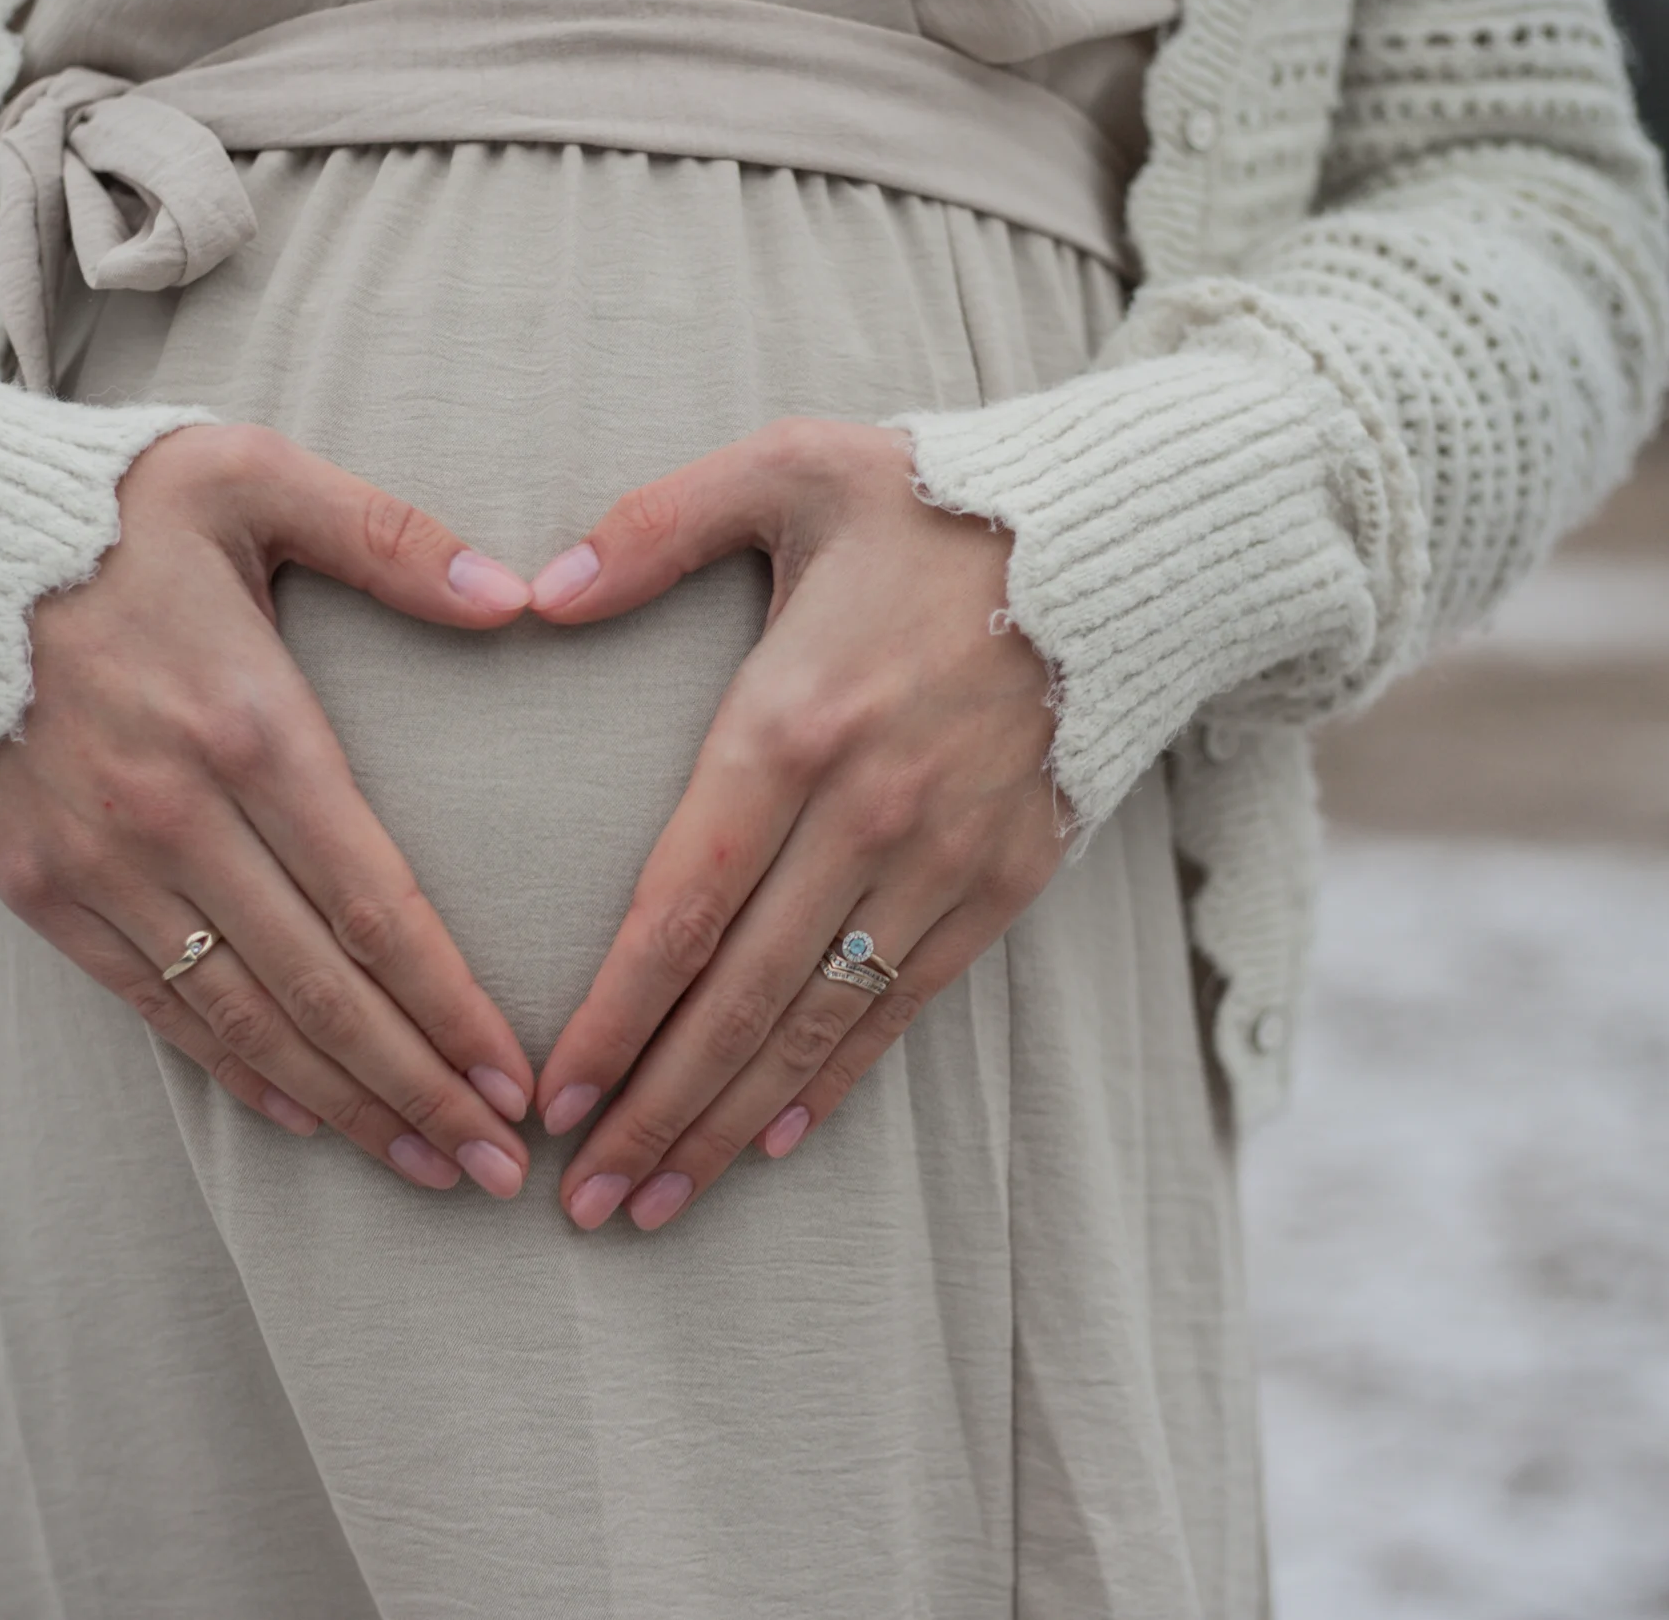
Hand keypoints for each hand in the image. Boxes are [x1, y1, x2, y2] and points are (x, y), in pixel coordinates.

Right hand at [0, 423, 540, 1197]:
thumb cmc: (104, 499)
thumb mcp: (250, 475)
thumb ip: (389, 535)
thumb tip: (517, 596)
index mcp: (249, 724)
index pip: (377, 904)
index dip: (453, 1006)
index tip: (520, 1079)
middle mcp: (173, 813)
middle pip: (322, 989)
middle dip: (420, 1088)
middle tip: (496, 1169)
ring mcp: (98, 862)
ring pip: (243, 1018)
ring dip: (342, 1104)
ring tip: (426, 1166)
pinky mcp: (38, 884)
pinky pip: (153, 1004)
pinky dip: (235, 1070)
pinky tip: (306, 1117)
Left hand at [526, 418, 1067, 1230]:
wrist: (1132, 535)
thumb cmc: (937, 499)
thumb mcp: (789, 466)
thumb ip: (653, 526)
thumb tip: (536, 594)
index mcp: (791, 722)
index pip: (679, 907)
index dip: (610, 1016)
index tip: (548, 1097)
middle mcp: (866, 811)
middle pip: (737, 997)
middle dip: (652, 1109)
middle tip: (580, 1203)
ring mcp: (943, 856)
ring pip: (816, 1022)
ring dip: (730, 1123)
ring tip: (656, 1202)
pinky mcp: (1007, 878)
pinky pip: (907, 1005)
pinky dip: (837, 1080)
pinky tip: (773, 1142)